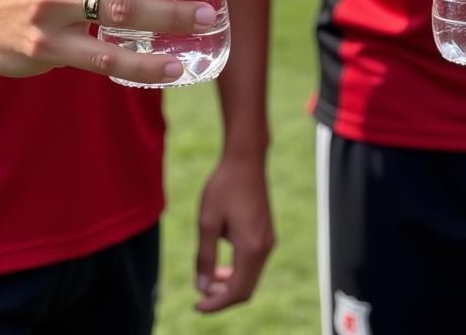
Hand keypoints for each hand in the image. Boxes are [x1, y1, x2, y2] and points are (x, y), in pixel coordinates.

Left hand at [194, 154, 273, 312]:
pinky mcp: (267, 234)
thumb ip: (204, 257)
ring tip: (208, 278)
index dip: (215, 304)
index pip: (236, 292)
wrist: (246, 160)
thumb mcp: (207, 223)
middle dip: (222, 297)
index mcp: (251, 248)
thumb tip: (201, 287)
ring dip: (230, 284)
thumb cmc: (224, 187)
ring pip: (251, 278)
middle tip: (200, 293)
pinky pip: (254, 264)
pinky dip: (238, 271)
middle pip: (246, 290)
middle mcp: (265, 248)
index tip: (196, 306)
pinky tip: (221, 264)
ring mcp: (269, 241)